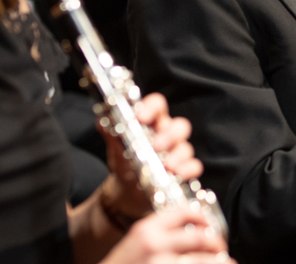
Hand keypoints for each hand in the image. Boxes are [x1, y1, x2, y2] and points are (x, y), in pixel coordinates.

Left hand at [98, 92, 202, 221]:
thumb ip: (110, 132)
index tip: (141, 116)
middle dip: (170, 134)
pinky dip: (187, 170)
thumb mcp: (116, 146)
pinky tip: (177, 174)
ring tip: (166, 165)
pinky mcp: (182, 171)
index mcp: (152, 123)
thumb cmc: (125, 161)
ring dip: (178, 155)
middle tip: (156, 145)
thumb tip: (102, 120)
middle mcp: (168, 135)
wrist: (126, 190)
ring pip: (186, 147)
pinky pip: (193, 167)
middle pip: (180, 126)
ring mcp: (176, 153)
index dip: (152, 107)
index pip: (158, 106)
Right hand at [100, 208, 232, 263]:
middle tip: (222, 249)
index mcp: (147, 229)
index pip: (184, 212)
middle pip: (199, 237)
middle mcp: (154, 244)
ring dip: (219, 261)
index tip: (211, 226)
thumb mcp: (135, 244)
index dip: (203, 217)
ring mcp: (159, 263)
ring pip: (202, 259)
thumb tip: (192, 232)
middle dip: (216, 243)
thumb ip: (159, 234)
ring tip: (227, 262)